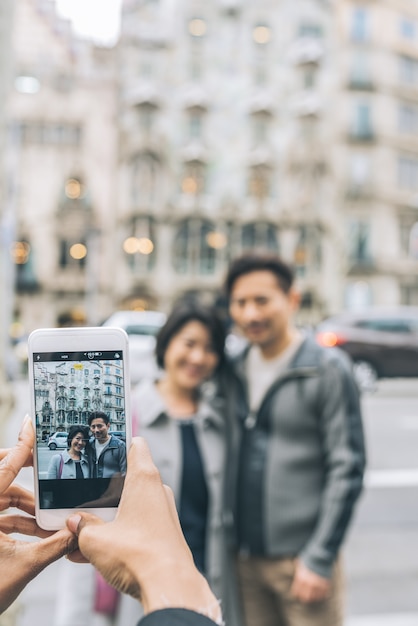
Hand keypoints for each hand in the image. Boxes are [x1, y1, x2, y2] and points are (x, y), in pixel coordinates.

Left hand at [0, 416, 77, 612]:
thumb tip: (79, 532)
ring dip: (25, 506)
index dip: (22, 446)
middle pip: (1, 478)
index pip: (4, 468)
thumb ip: (55, 545)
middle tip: (45, 468)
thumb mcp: (23, 566)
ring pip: (1, 499)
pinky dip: (16, 521)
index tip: (32, 426)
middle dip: (23, 475)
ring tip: (47, 516)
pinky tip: (36, 531)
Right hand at [67, 437, 221, 622]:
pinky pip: (135, 527)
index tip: (104, 442)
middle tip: (81, 499)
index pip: (136, 445)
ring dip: (107, 518)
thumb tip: (75, 524)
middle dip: (103, 490)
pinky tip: (92, 554)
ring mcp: (162, 513)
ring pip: (129, 506)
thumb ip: (82, 527)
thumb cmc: (140, 556)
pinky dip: (117, 535)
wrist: (169, 586)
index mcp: (144, 479)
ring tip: (81, 534)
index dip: (119, 441)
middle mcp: (157, 491)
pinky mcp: (163, 534)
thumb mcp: (96, 540)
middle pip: (127, 479)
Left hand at [290, 559, 330, 602]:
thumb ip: (299, 569)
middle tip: (307, 598)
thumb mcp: (301, 563)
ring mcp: (317, 585)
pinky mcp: (325, 585)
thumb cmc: (309, 558)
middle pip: (306, 597)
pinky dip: (322, 596)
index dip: (298, 594)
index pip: (297, 592)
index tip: (299, 595)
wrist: (320, 555)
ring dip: (314, 597)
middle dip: (306, 598)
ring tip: (314, 597)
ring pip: (315, 597)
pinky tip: (322, 595)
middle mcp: (308, 583)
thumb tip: (296, 568)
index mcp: (300, 578)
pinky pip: (323, 595)